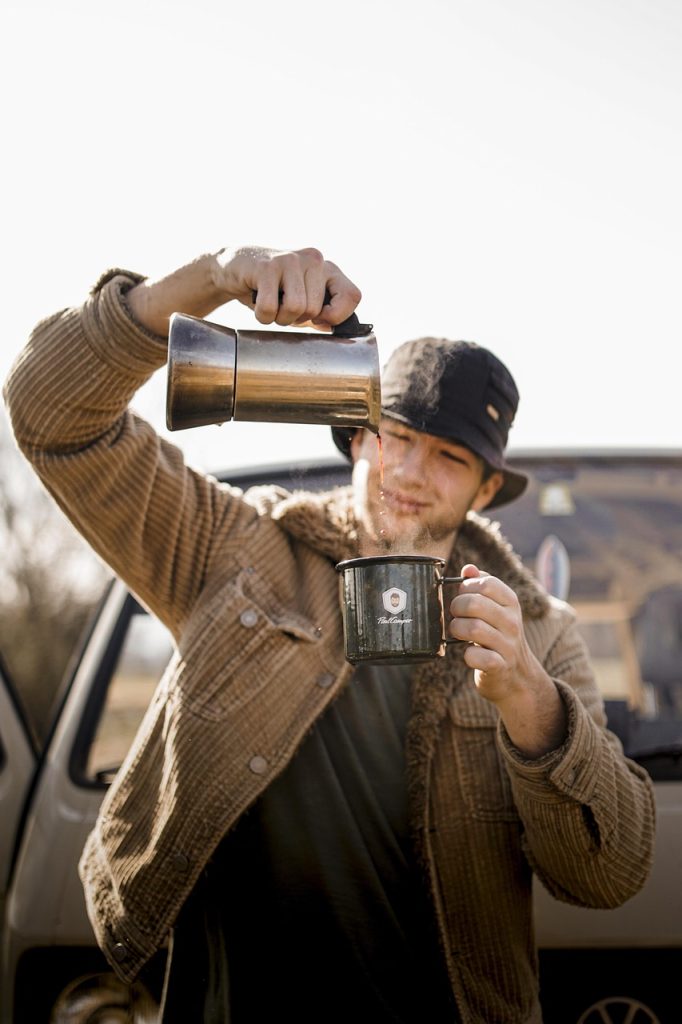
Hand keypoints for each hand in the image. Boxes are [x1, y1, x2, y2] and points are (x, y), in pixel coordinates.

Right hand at [216, 246, 361, 327]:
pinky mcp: (267, 266)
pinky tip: (257, 302)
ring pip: (295, 309)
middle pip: (315, 311)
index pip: (353, 296)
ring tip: (271, 305)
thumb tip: (342, 332)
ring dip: (278, 318)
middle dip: (295, 319)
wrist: (234, 268)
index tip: (317, 319)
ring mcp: (291, 260)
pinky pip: (271, 307)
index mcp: (327, 269)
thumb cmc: (272, 289)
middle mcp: (314, 259)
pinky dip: (262, 315)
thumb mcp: (302, 299)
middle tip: (282, 307)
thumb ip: (324, 312)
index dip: (336, 316)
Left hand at [449, 563, 566, 756]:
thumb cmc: (498, 636)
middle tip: (456, 616)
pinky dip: (466, 656)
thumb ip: (481, 587)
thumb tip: (469, 568)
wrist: (516, 677)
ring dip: (457, 630)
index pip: (486, 583)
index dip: (466, 587)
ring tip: (458, 634)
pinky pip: (475, 656)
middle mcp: (512, 622)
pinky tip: (469, 654)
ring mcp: (508, 645)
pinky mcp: (499, 667)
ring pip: (472, 628)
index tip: (463, 597)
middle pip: (474, 604)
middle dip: (456, 609)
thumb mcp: (495, 609)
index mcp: (511, 603)